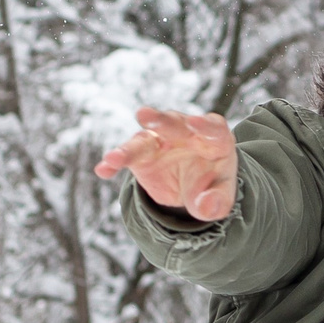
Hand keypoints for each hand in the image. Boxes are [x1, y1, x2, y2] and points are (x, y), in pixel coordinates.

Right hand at [94, 107, 237, 222]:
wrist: (191, 188)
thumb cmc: (211, 186)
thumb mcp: (220, 198)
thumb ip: (216, 202)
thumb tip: (206, 207)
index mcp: (213, 139)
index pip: (211, 127)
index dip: (204, 124)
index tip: (194, 122)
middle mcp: (185, 133)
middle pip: (173, 123)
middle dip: (159, 120)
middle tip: (143, 115)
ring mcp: (160, 141)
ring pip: (144, 138)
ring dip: (129, 147)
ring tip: (115, 157)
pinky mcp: (141, 155)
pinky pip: (125, 157)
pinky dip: (114, 163)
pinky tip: (103, 170)